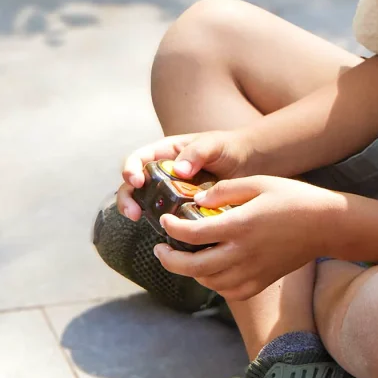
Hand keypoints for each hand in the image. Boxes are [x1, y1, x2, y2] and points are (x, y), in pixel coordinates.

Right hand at [116, 129, 253, 220]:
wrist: (250, 165)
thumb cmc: (228, 148)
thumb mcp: (213, 144)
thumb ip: (196, 153)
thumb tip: (179, 170)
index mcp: (165, 153)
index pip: (138, 159)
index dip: (131, 169)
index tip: (137, 181)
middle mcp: (162, 173)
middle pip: (133, 184)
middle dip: (127, 197)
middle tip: (133, 212)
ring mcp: (169, 192)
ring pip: (144, 202)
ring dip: (136, 211)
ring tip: (139, 220)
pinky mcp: (181, 209)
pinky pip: (166, 218)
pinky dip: (162, 225)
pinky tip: (167, 232)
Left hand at [153, 176, 341, 301]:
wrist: (326, 224)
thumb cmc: (292, 198)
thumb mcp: (257, 183)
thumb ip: (223, 191)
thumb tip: (196, 201)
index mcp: (240, 225)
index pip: (193, 233)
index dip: (172, 229)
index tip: (165, 221)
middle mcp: (244, 253)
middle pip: (194, 267)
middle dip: (169, 260)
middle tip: (159, 250)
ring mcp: (253, 271)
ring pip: (209, 282)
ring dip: (190, 272)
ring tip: (183, 257)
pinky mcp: (262, 282)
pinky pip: (229, 292)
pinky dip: (213, 284)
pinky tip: (210, 270)